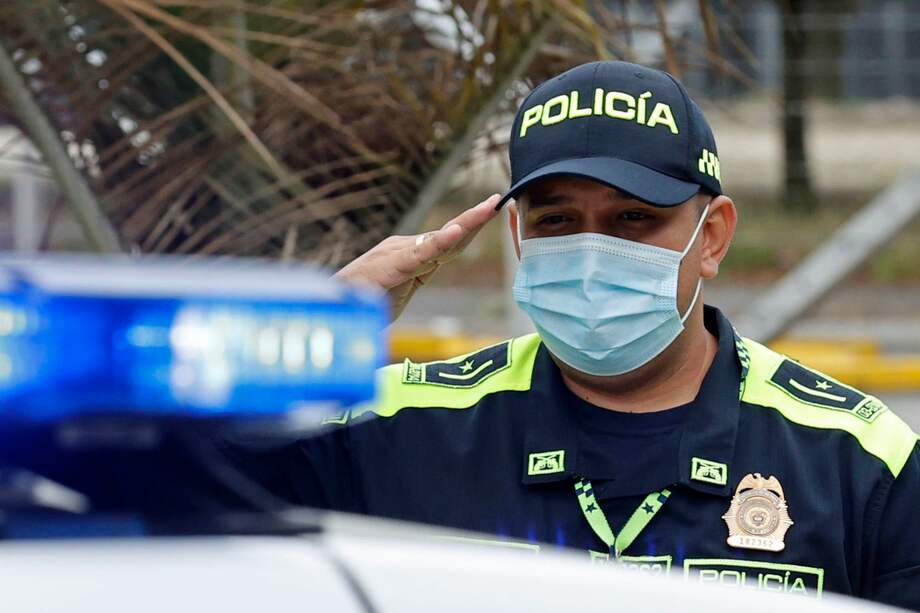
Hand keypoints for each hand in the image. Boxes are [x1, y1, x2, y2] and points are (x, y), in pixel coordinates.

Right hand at [335, 194, 501, 322]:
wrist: (328, 310)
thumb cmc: (358, 305)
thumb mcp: (394, 293)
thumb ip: (409, 282)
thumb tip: (421, 279)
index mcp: (408, 256)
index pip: (447, 243)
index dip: (470, 228)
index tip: (492, 211)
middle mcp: (404, 249)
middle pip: (448, 235)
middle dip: (475, 217)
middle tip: (498, 199)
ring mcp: (397, 254)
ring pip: (440, 238)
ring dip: (467, 222)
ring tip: (489, 207)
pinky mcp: (391, 266)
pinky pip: (421, 254)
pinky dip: (441, 241)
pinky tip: (458, 231)